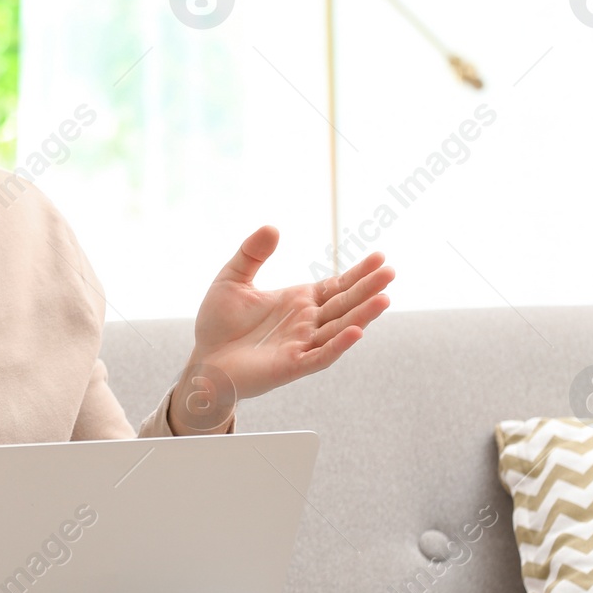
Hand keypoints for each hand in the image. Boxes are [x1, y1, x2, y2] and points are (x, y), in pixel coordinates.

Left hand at [176, 226, 392, 430]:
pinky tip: (356, 332)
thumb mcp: (233, 279)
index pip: (337, 286)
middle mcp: (307, 322)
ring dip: (362, 316)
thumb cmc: (219, 323)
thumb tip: (272, 227)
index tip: (379, 258)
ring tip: (384, 299)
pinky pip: (320, 356)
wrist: (202, 358)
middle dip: (368, 289)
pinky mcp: (291, 366)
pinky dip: (338, 345)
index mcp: (299, 301)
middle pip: (345, 304)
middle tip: (390, 273)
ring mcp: (302, 345)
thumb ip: (252, 254)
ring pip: (339, 329)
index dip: (358, 273)